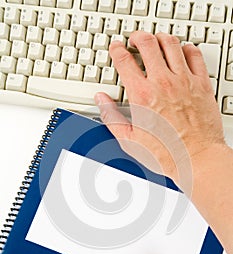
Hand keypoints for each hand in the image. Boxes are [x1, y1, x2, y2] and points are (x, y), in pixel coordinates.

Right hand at [94, 31, 224, 187]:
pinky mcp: (201, 84)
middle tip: (135, 39)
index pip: (124, 61)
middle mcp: (163, 83)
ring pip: (171, 44)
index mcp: (142, 95)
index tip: (116, 48)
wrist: (196, 158)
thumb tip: (101, 100)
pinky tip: (183, 50)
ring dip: (160, 38)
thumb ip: (111, 117)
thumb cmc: (166, 153)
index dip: (117, 50)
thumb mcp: (129, 140)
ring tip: (156, 40)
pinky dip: (187, 48)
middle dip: (138, 37)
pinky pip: (195, 56)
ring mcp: (184, 81)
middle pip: (148, 44)